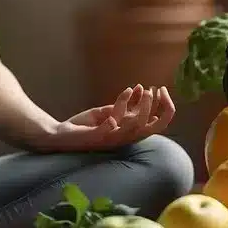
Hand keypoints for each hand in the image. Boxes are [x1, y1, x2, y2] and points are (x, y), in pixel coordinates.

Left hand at [35, 85, 175, 152]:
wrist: (62, 135)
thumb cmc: (86, 125)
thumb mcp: (109, 111)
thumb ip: (125, 104)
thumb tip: (140, 88)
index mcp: (130, 133)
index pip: (158, 124)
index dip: (165, 107)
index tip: (162, 89)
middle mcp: (125, 138)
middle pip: (152, 127)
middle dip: (156, 106)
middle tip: (154, 88)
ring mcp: (112, 139)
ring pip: (135, 126)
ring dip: (142, 106)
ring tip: (142, 88)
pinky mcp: (97, 138)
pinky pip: (110, 128)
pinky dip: (117, 112)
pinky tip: (122, 97)